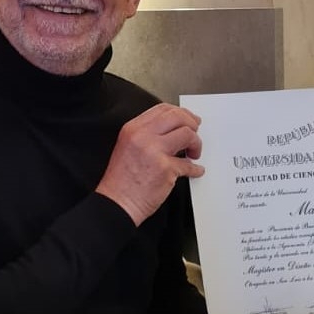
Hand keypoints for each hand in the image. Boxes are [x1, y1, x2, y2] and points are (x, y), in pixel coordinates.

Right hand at [96, 104, 204, 225]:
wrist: (117, 203)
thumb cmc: (121, 181)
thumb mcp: (128, 146)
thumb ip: (147, 135)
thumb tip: (172, 130)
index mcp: (132, 129)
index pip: (162, 109)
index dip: (180, 113)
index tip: (188, 119)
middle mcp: (143, 136)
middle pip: (177, 116)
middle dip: (191, 123)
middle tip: (195, 133)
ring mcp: (155, 152)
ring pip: (187, 134)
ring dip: (196, 143)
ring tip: (194, 153)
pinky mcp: (166, 169)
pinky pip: (189, 165)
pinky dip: (196, 168)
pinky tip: (196, 170)